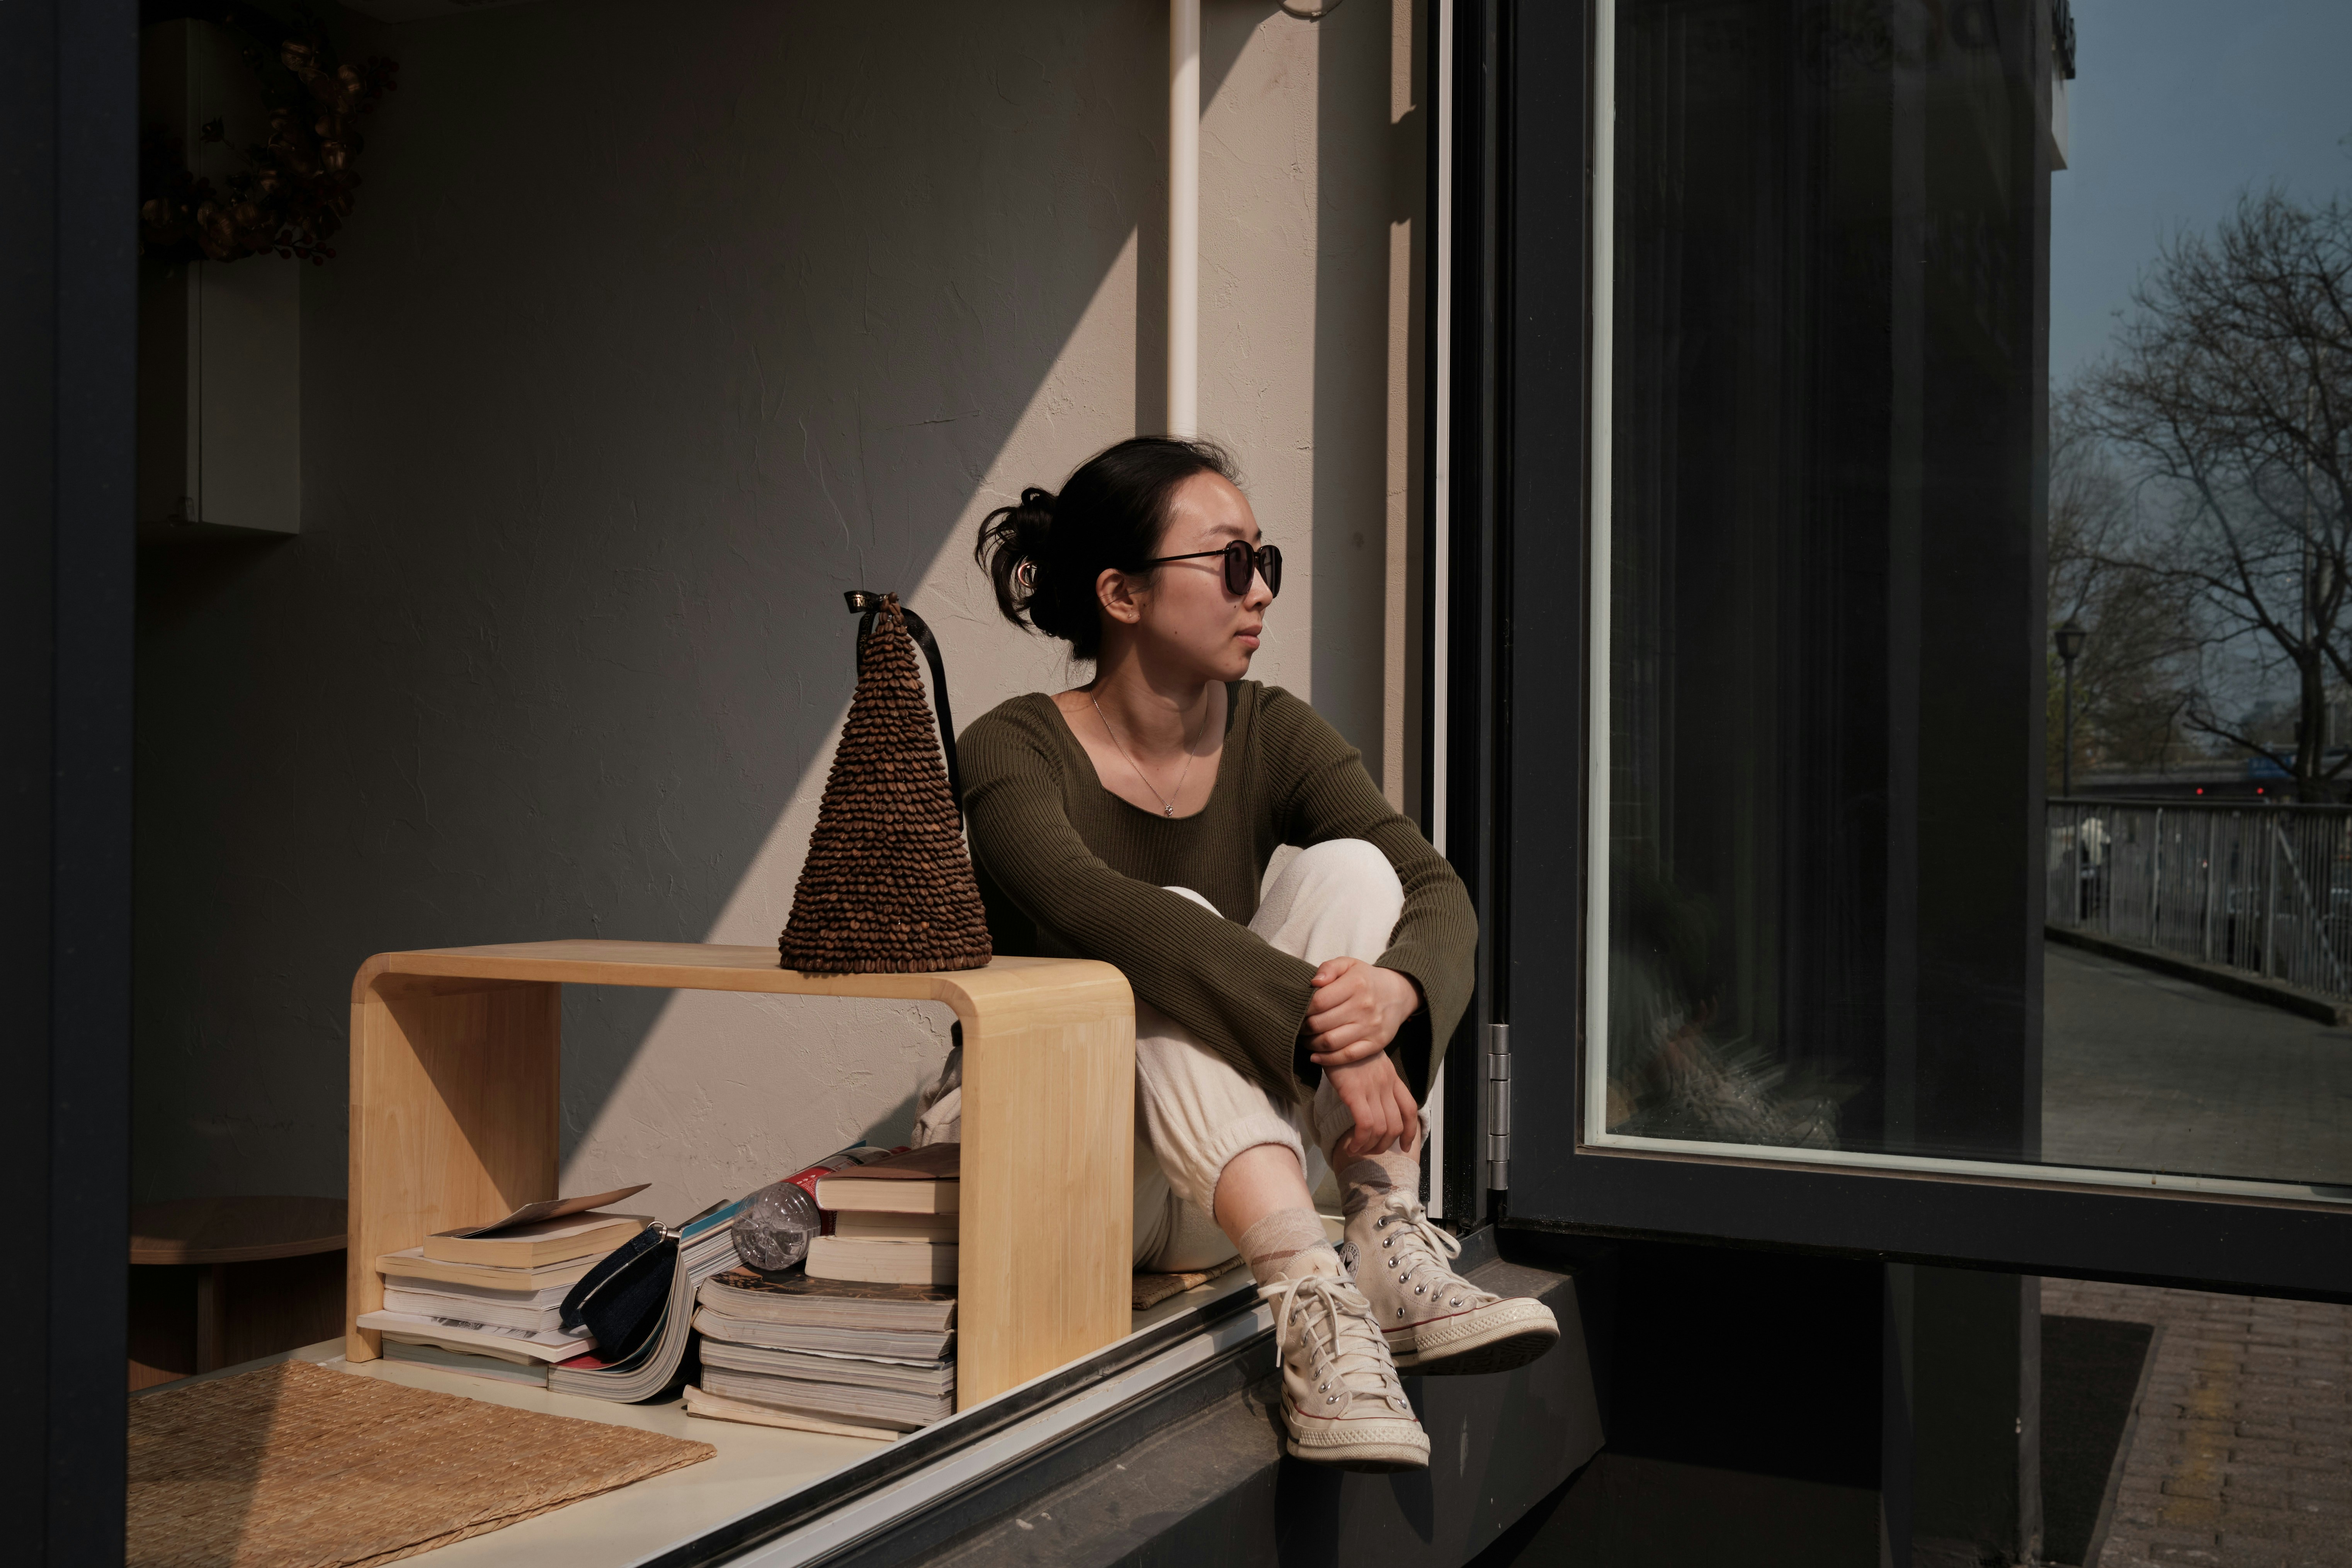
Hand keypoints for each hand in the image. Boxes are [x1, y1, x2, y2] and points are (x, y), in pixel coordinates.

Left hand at [1304, 958, 1422, 1068]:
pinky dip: (1327, 1059)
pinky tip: (1315, 1056)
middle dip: (1303, 1028)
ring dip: (1311, 1044)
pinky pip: (1347, 1056)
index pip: (1319, 1001)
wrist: (1398, 994)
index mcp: (1356, 984)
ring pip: (1330, 1042)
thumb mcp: (1348, 965)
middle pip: (1321, 1023)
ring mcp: (1371, 1027)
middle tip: (1298, 1027)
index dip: (1302, 1008)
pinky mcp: (1376, 1044)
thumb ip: (1329, 968)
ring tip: (1305, 1039)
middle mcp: (1364, 1006)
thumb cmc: (1365, 979)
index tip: (1297, 1010)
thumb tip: (1314, 983)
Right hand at [1327, 1053, 1420, 1160]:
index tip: (1404, 1146)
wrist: (1332, 1034)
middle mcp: (1386, 1084)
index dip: (1410, 1131)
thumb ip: (1376, 1080)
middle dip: (1386, 1145)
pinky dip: (1360, 1140)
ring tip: (1357, 1150)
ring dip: (1370, 1147)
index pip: (1410, 1108)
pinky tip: (1351, 1145)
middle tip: (1371, 1151)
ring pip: (1382, 1129)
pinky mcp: (1354, 1092)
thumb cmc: (1346, 1049)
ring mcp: (1372, 1088)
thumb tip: (1373, 1102)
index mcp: (1392, 1077)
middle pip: (1397, 1124)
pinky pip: (1365, 1124)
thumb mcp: (1369, 1062)